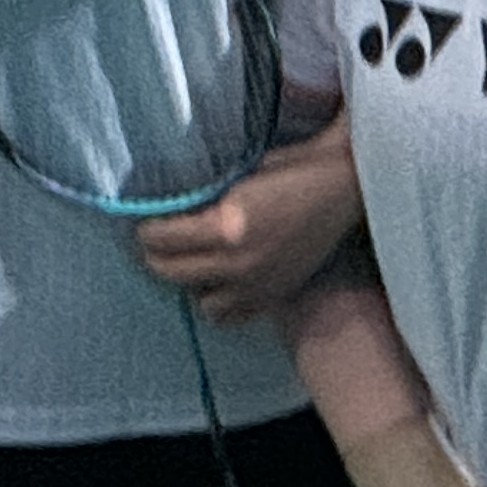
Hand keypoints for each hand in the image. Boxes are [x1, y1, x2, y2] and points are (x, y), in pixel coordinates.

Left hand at [133, 129, 361, 322]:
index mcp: (226, 227)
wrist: (342, 189)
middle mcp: (238, 263)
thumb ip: (205, 198)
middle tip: (157, 244)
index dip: (146, 231)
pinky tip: (222, 281)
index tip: (145, 224)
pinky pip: (230, 315)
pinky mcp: (274, 296)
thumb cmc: (290, 170)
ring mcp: (257, 285)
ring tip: (195, 263)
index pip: (161, 239)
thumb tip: (167, 208)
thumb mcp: (238, 175)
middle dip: (156, 256)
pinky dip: (221, 302)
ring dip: (192, 282)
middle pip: (171, 272)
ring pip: (199, 301)